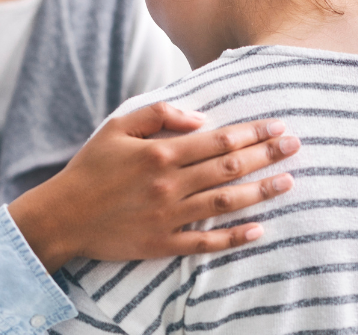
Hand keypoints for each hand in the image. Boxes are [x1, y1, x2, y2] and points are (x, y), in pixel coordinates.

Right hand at [10, 102, 297, 272]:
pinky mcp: (162, 243)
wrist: (63, 216)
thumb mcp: (118, 126)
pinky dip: (233, 237)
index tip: (277, 126)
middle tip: (294, 146)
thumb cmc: (91, 167)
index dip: (252, 133)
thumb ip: (159, 113)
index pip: (219, 141)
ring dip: (260, 192)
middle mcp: (169, 184)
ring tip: (288, 182)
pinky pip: (205, 242)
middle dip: (266, 155)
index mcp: (161, 153)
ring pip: (225, 202)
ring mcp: (168, 216)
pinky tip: (258, 230)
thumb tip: (200, 118)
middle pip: (230, 168)